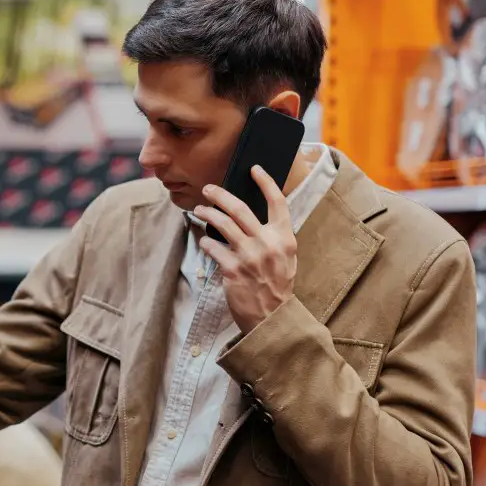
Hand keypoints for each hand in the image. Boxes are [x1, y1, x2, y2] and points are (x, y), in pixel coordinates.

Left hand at [193, 166, 296, 332]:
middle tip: (208, 189)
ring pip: (222, 224)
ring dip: (207, 214)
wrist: (272, 317)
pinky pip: (213, 247)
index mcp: (285, 238)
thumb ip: (274, 237)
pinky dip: (206, 241)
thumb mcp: (286, 258)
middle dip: (220, 195)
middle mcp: (268, 243)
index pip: (278, 202)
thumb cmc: (277, 286)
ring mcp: (250, 256)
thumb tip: (252, 217)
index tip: (254, 169)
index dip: (266, 182)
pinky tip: (204, 240)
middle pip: (240, 209)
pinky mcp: (233, 269)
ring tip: (199, 210)